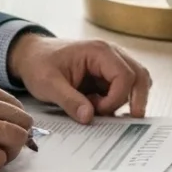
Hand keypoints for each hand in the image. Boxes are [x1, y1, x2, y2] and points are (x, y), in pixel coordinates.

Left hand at [8, 32, 151, 122]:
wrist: (32, 55)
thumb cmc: (39, 64)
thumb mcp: (48, 84)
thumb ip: (69, 100)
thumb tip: (89, 117)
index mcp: (99, 51)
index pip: (124, 76)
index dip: (116, 98)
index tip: (98, 112)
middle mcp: (111, 54)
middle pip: (139, 76)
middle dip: (137, 99)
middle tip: (132, 120)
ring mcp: (112, 63)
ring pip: (137, 81)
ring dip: (130, 100)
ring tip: (109, 113)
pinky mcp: (108, 74)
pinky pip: (125, 87)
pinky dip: (120, 100)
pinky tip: (103, 109)